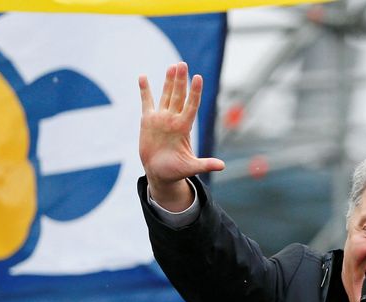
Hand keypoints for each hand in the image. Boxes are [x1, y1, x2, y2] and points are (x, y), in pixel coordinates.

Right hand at [138, 62, 223, 209]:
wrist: (160, 173)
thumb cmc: (176, 171)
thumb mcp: (191, 167)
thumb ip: (205, 164)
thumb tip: (222, 166)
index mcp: (183, 128)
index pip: (191, 106)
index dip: (194, 92)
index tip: (198, 78)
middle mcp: (173, 120)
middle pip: (178, 96)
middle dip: (181, 80)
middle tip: (183, 64)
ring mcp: (161, 119)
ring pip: (166, 95)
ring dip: (169, 81)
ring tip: (173, 66)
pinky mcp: (148, 121)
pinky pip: (146, 102)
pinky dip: (144, 90)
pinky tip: (143, 77)